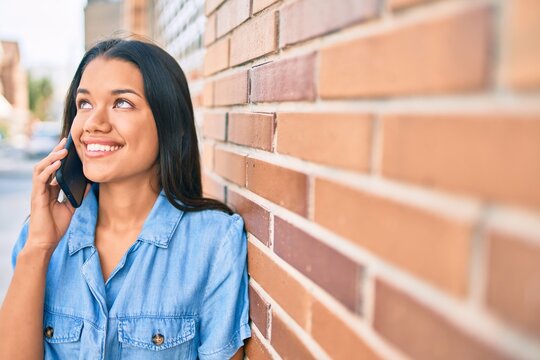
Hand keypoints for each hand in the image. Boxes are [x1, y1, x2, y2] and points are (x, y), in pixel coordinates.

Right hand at [26, 137, 88, 252]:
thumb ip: (78, 195)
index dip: (59, 157)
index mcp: (50, 190)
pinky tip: (57, 164)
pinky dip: (49, 170)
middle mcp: (42, 188)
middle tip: (66, 141)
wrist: (46, 242)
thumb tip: (90, 184)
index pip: (53, 169)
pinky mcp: (37, 197)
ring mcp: (38, 192)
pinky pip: (41, 179)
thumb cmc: (55, 227)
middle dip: (55, 152)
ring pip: (41, 168)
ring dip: (51, 158)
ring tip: (63, 151)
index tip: (69, 146)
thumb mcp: (71, 208)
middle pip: (46, 165)